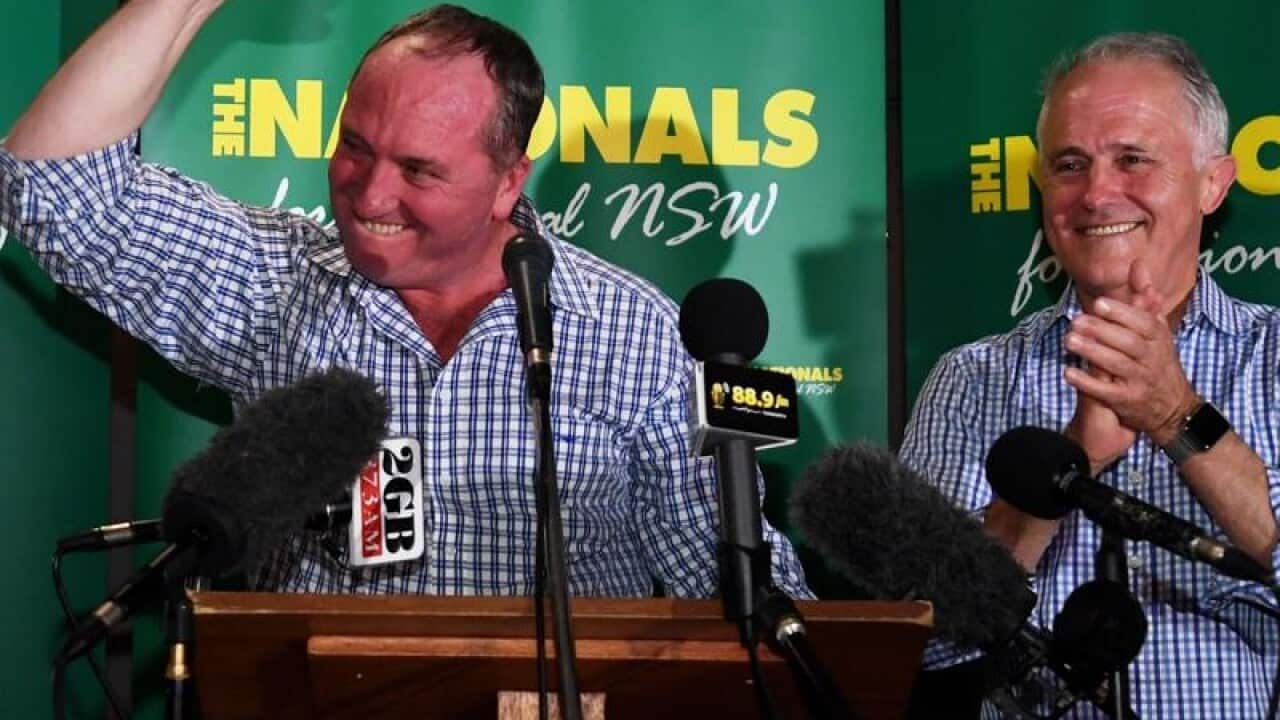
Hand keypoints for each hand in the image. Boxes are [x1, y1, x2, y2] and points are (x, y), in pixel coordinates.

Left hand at [1063, 262, 1197, 452]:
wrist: (1173, 408)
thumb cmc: (1158, 362)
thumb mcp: (1157, 331)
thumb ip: (1144, 299)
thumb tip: (1137, 264)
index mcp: (1158, 340)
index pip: (1143, 324)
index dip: (1122, 313)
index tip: (1098, 304)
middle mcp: (1151, 359)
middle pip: (1128, 342)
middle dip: (1102, 331)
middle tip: (1075, 321)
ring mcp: (1140, 381)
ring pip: (1117, 365)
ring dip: (1092, 352)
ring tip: (1069, 340)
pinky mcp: (1127, 401)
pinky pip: (1106, 392)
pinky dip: (1087, 383)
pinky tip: (1068, 372)